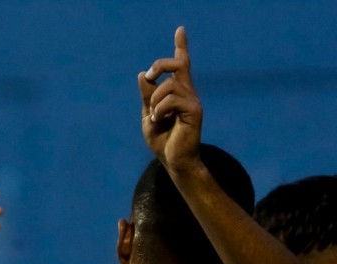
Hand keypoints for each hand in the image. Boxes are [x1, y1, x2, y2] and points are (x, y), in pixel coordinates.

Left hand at [138, 26, 202, 172]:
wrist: (174, 161)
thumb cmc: (163, 141)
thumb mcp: (148, 115)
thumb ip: (147, 97)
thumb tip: (143, 75)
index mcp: (178, 93)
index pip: (181, 65)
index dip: (181, 46)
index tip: (180, 30)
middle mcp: (188, 93)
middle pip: (177, 65)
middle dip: (160, 65)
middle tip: (149, 76)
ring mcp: (193, 102)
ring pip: (170, 85)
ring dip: (154, 99)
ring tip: (153, 115)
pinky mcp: (194, 111)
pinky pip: (171, 100)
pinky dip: (159, 109)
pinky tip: (157, 119)